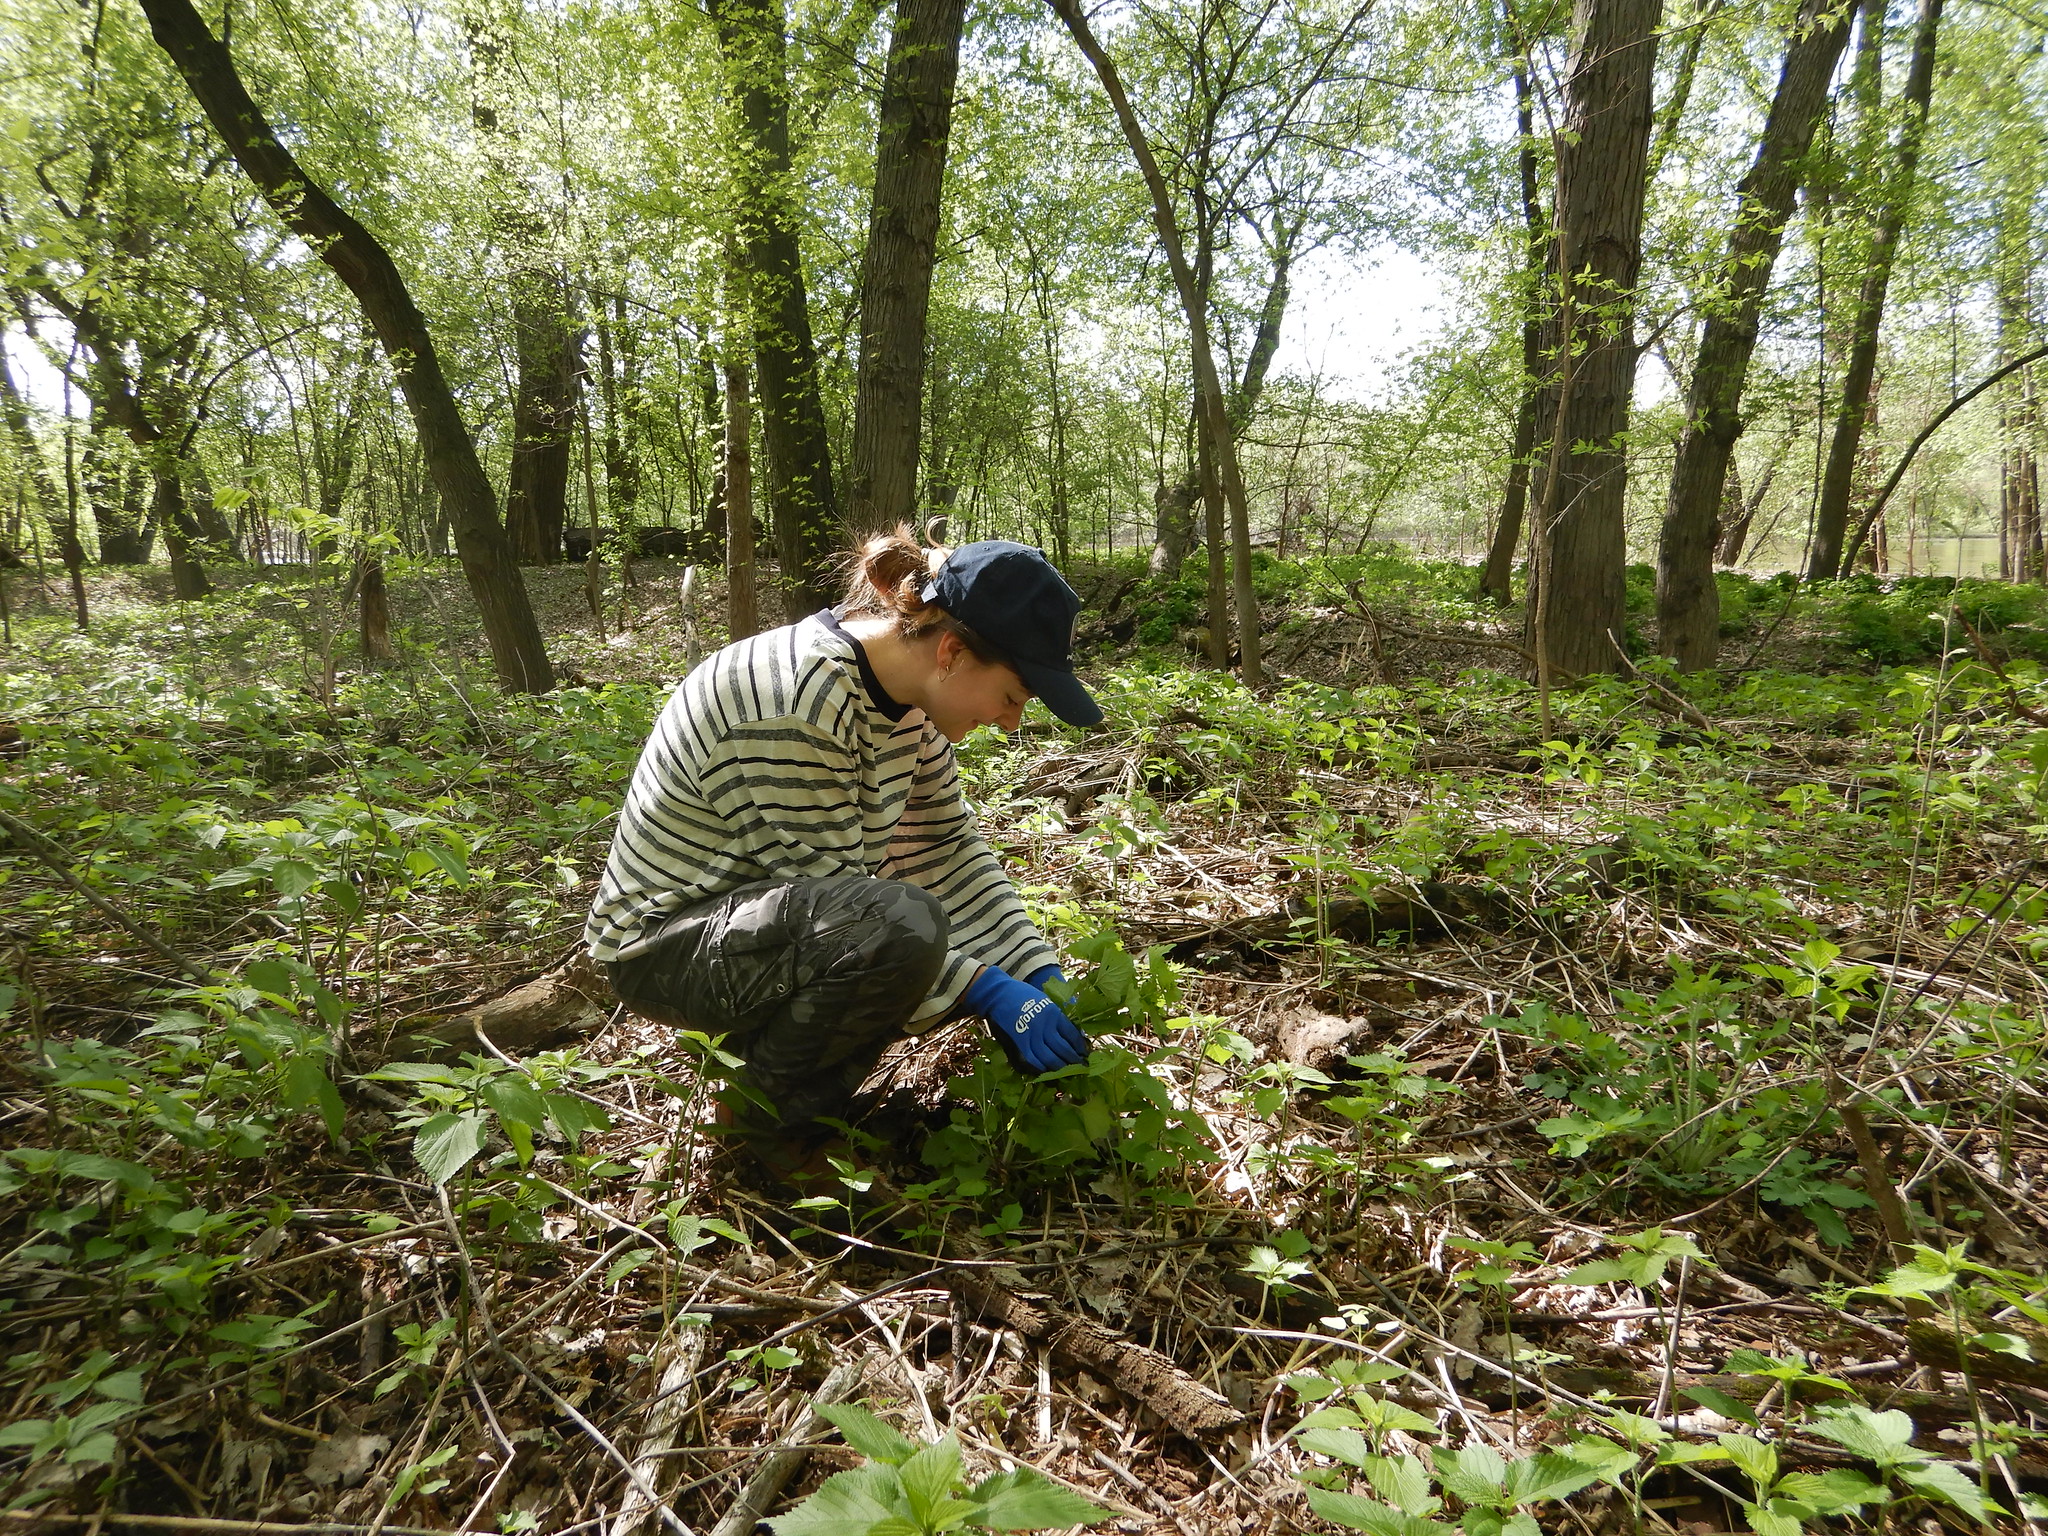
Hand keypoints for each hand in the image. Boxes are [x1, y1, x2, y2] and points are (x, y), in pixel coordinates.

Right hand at [963, 965, 1088, 1074]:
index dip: (1079, 1046)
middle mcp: (1045, 1026)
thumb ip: (1058, 1017)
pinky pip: (1033, 1059)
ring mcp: (1032, 1035)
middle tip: (1080, 1066)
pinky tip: (1047, 1070)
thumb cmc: (1024, 994)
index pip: (1072, 1034)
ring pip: (1049, 1057)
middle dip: (1073, 1059)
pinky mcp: (1020, 1042)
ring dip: (1059, 1066)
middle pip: (1063, 1048)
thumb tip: (1072, 1032)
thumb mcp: (1046, 1001)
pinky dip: (1041, 1067)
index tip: (1085, 1053)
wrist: (1000, 994)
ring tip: (1067, 1071)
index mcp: (1054, 1014)